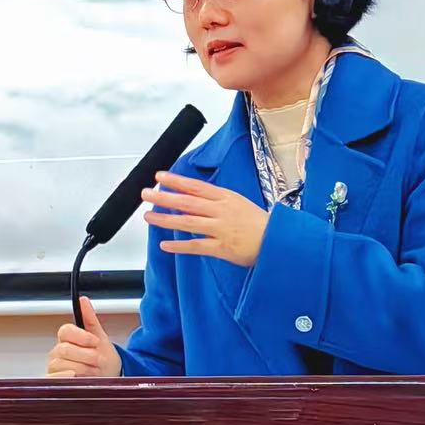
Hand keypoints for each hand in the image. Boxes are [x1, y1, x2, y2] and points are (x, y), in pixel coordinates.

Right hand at [45, 296, 121, 377]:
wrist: (108, 378)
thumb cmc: (102, 358)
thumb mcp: (99, 337)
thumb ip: (89, 318)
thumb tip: (82, 300)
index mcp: (67, 338)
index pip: (65, 330)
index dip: (81, 336)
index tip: (95, 341)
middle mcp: (57, 352)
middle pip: (65, 349)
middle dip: (86, 355)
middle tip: (98, 359)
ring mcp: (55, 367)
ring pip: (63, 365)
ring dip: (83, 368)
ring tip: (93, 371)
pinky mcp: (54, 382)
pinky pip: (53, 379)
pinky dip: (66, 378)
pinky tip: (76, 377)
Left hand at [142, 170, 268, 267]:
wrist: (278, 241)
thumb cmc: (258, 223)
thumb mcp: (239, 203)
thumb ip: (216, 200)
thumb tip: (192, 197)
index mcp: (226, 197)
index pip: (196, 186)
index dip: (176, 181)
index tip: (160, 176)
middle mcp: (222, 211)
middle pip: (187, 202)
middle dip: (164, 197)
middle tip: (146, 193)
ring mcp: (221, 229)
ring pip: (188, 222)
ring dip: (166, 219)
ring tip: (148, 217)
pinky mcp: (222, 248)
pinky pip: (196, 246)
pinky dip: (179, 245)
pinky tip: (165, 244)